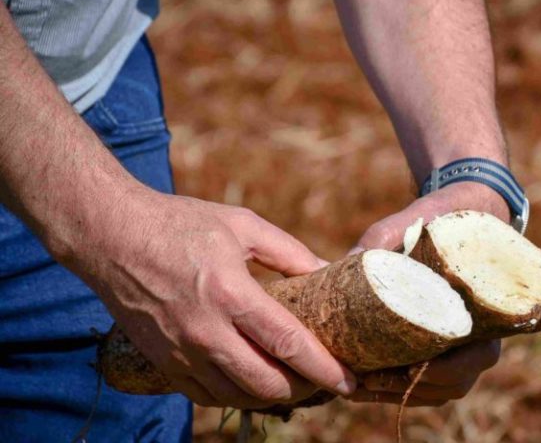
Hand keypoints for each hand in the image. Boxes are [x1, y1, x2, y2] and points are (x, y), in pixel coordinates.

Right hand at [59, 187, 355, 408]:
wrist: (110, 235)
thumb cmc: (180, 224)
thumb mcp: (242, 225)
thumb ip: (289, 252)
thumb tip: (327, 271)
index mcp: (230, 293)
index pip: (287, 343)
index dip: (324, 367)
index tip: (350, 379)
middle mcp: (205, 331)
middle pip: (266, 383)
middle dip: (303, 389)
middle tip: (322, 379)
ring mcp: (180, 352)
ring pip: (237, 397)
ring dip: (271, 396)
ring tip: (292, 381)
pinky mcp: (163, 362)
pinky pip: (206, 396)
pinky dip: (236, 395)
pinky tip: (251, 381)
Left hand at [348, 182, 507, 404]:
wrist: (462, 214)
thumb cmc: (445, 218)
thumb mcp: (418, 219)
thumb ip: (387, 237)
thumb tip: (349, 260)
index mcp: (489, 308)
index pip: (475, 358)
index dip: (441, 371)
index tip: (405, 367)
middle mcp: (482, 335)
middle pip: (453, 383)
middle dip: (409, 388)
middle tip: (367, 379)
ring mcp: (464, 346)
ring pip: (438, 390)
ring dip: (399, 394)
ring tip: (357, 386)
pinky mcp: (442, 347)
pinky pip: (427, 383)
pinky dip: (398, 389)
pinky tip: (362, 382)